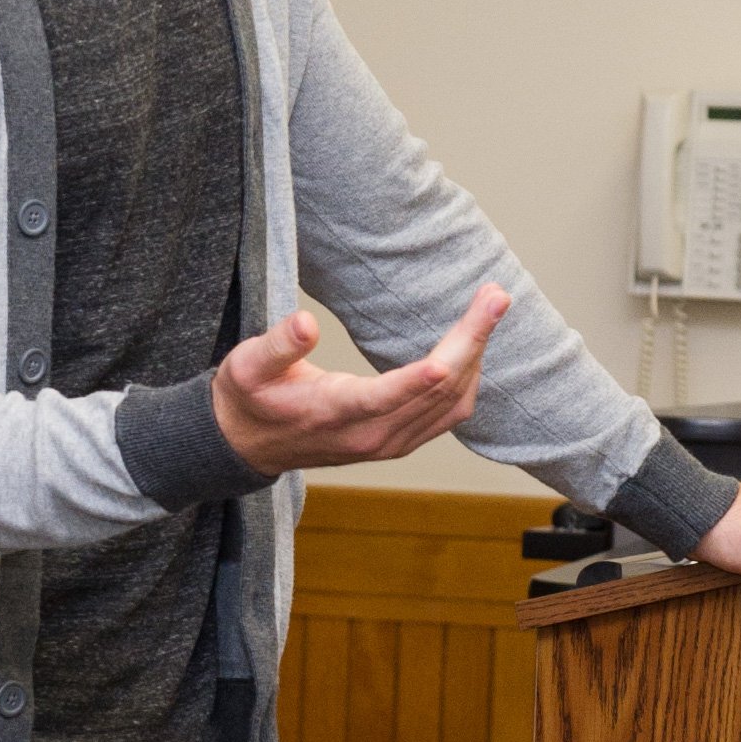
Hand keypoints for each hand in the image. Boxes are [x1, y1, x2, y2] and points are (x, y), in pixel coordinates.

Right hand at [211, 285, 509, 475]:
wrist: (247, 445)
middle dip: (472, 342)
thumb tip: (306, 322)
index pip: (387, 396)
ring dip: (476, 358)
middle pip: (436, 393)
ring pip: (451, 406)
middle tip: (496, 296)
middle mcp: (369, 436)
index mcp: (333, 413)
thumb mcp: (245, 367)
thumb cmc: (248, 398)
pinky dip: (468, 381)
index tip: (462, 343)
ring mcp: (387, 443)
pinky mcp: (397, 442)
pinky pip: (448, 416)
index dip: (426, 374)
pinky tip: (473, 348)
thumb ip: (276, 346)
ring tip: (490, 310)